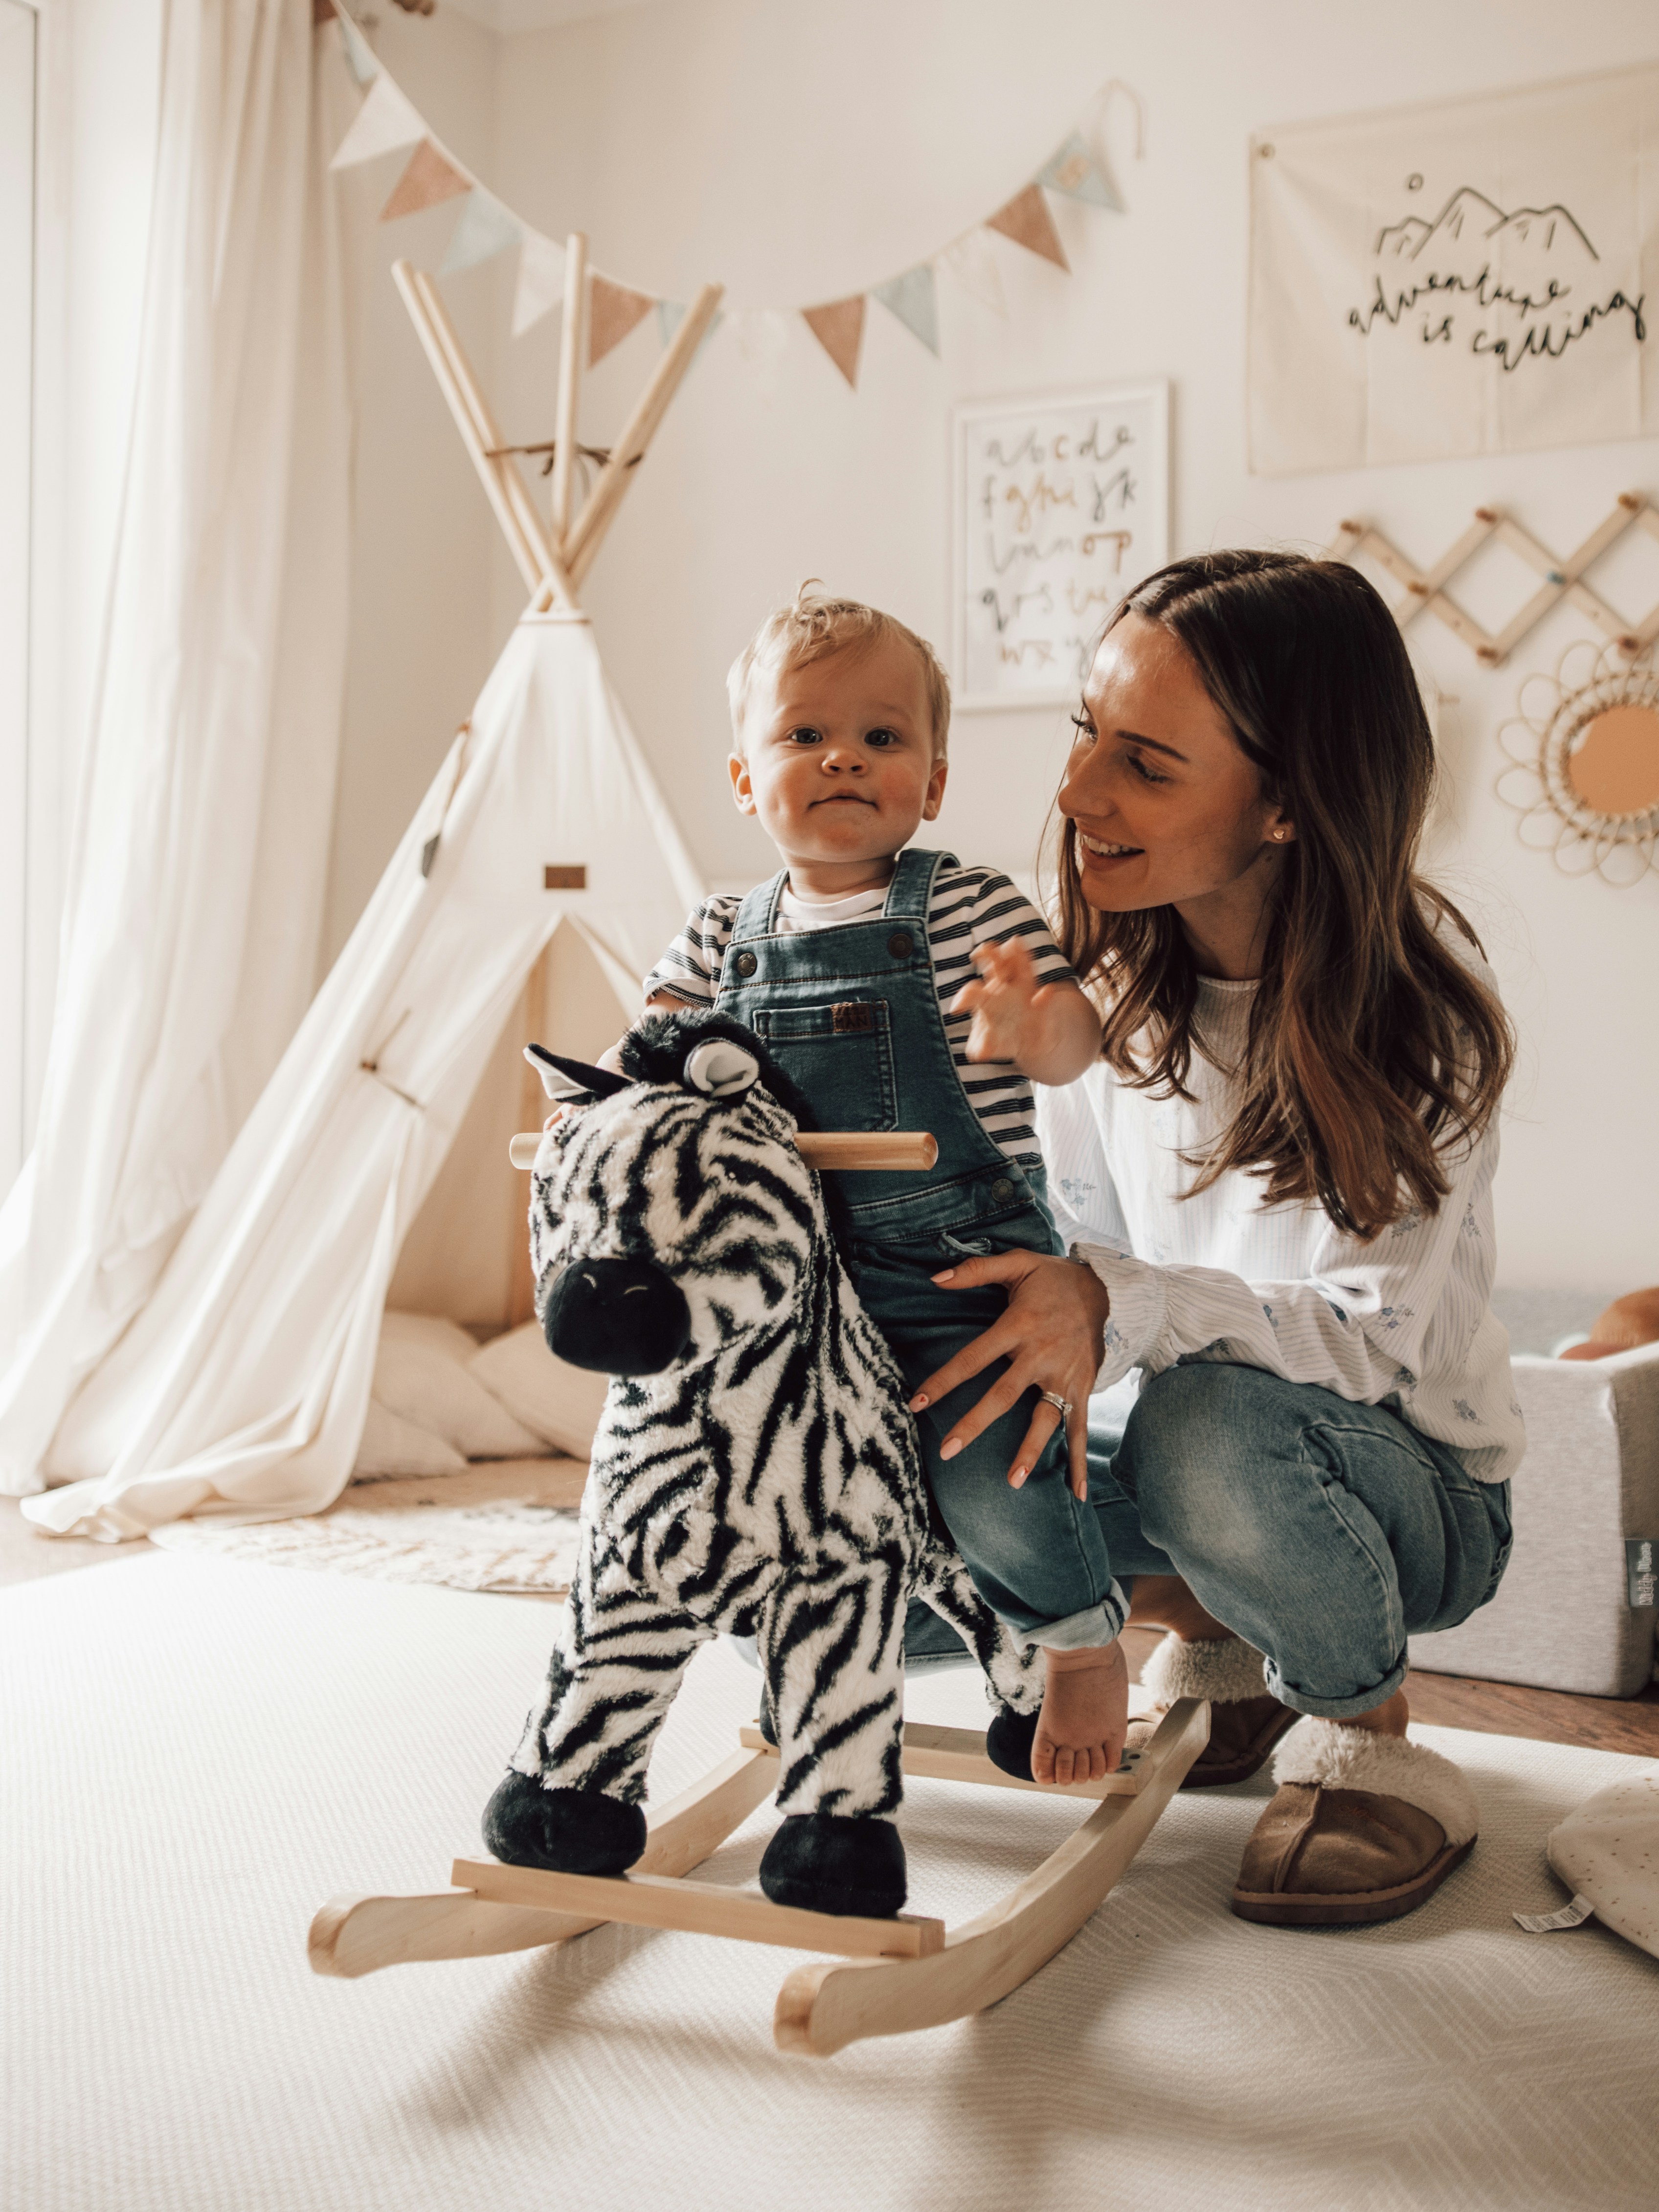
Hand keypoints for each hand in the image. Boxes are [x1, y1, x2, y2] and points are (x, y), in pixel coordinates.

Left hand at [907, 1249, 1110, 1498]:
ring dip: (1028, 1450)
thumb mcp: (1016, 1262)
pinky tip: (1077, 1491)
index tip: (916, 1403)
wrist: (1105, 1286)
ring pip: (1044, 1418)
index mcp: (1018, 1325)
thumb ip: (975, 1271)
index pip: (973, 1357)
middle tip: (946, 1451)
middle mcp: (1040, 1354)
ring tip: (1012, 1482)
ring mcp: (1064, 1374)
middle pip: (1003, 1395)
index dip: (944, 1381)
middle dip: (974, 1424)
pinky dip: (1080, 1459)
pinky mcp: (1083, 1386)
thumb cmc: (1052, 1276)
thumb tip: (933, 1278)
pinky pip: (1079, 1426)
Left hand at [950, 938, 1060, 1064]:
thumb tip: (981, 1053)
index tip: (956, 1009)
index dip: (964, 997)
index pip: (972, 991)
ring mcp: (1025, 991)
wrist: (1028, 1044)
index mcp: (984, 998)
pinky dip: (1046, 996)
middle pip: (996, 964)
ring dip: (1019, 955)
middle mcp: (1004, 987)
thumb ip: (981, 1048)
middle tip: (980, 952)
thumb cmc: (1000, 1040)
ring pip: (1022, 966)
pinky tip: (1044, 994)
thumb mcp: (985, 1047)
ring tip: (1014, 942)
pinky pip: (1046, 996)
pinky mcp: (1043, 1003)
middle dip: (989, 954)